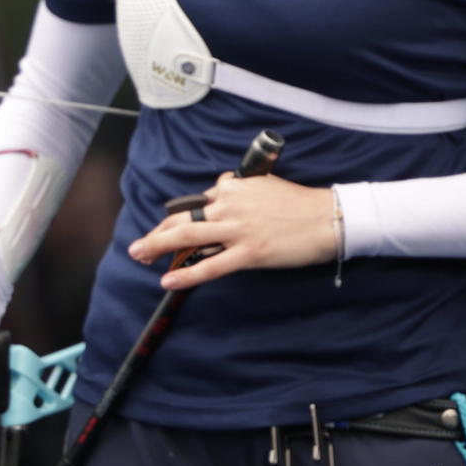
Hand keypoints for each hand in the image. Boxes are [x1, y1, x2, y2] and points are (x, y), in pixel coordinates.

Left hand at [125, 172, 338, 290]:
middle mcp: (230, 205)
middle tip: (138, 246)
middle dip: (156, 233)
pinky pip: (210, 266)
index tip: (166, 229)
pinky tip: (168, 280)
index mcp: (233, 187)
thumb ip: (239, 188)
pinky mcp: (249, 253)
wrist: (327, 218)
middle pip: (182, 218)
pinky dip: (186, 274)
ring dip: (157, 246)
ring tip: (139, 256)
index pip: (196, 202)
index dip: (177, 218)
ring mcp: (237, 230)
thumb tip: (221, 186)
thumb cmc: (299, 204)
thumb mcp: (264, 185)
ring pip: (187, 237)